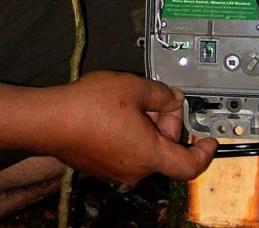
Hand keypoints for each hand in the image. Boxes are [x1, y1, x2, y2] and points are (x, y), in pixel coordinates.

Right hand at [45, 71, 216, 187]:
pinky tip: (114, 111)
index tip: (209, 140)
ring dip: (145, 125)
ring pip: (144, 148)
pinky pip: (126, 151)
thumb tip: (173, 97)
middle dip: (165, 121)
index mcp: (150, 155)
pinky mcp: (101, 166)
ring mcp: (116, 171)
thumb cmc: (88, 106)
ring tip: (128, 99)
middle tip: (155, 96)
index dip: (204, 151)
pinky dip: (129, 132)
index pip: (189, 164)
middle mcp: (135, 170)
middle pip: (165, 149)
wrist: (49, 120)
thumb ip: (161, 93)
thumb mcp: (133, 87)